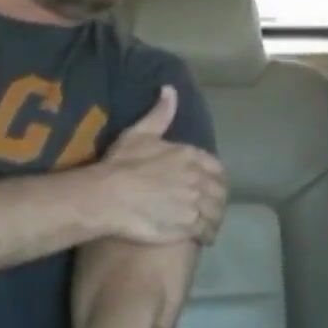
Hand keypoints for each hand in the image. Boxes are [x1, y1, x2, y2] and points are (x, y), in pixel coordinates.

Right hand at [95, 86, 227, 244]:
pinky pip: (208, 230)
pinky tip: (204, 238)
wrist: (108, 196)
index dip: (214, 177)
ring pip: (217, 212)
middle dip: (217, 199)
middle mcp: (198, 178)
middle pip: (219, 191)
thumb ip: (160, 114)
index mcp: (189, 156)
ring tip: (209, 225)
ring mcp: (195, 203)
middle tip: (210, 207)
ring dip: (215, 218)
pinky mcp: (189, 226)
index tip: (209, 185)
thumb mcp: (139, 133)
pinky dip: (209, 234)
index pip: (215, 168)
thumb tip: (170, 90)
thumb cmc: (121, 164)